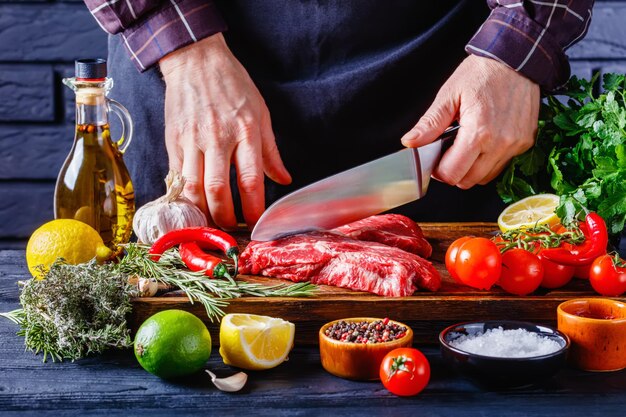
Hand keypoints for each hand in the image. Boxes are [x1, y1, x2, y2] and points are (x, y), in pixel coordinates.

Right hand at [159, 33, 291, 228]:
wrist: (195, 60)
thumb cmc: (232, 85)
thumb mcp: (261, 112)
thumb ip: (271, 151)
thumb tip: (283, 180)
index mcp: (245, 131)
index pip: (251, 180)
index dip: (253, 208)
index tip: (256, 224)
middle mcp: (218, 138)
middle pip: (218, 190)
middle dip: (224, 218)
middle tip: (230, 228)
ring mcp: (192, 140)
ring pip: (193, 188)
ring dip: (201, 212)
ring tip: (210, 223)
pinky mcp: (173, 140)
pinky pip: (177, 176)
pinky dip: (184, 196)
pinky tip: (192, 205)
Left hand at [400, 55, 539, 188]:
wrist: (516, 58)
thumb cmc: (482, 72)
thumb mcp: (449, 95)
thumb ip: (430, 124)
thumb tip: (411, 143)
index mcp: (479, 132)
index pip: (453, 173)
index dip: (439, 170)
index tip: (435, 159)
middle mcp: (501, 143)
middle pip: (469, 180)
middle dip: (454, 171)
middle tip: (449, 151)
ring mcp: (516, 145)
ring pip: (486, 177)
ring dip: (472, 168)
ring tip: (466, 144)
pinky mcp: (525, 142)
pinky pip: (502, 165)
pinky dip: (489, 161)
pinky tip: (483, 142)